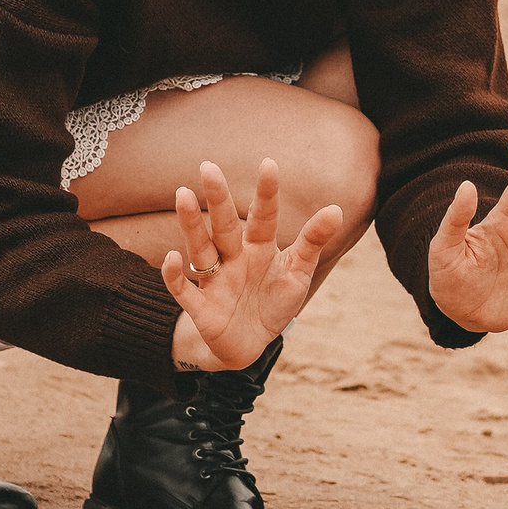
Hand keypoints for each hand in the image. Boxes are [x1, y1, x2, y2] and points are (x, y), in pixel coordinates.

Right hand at [162, 159, 343, 371]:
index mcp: (259, 248)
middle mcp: (233, 258)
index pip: (264, 217)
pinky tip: (171, 256)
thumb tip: (336, 208)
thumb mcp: (297, 272)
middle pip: (225, 225)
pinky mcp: (201, 308)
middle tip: (209, 167)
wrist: (250, 344)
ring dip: (191, 225)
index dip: (267, 194)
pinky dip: (174, 275)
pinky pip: (184, 290)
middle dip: (218, 198)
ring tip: (182, 194)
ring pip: (201, 248)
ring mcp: (215, 281)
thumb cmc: (273, 301)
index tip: (269, 164)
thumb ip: (313, 241)